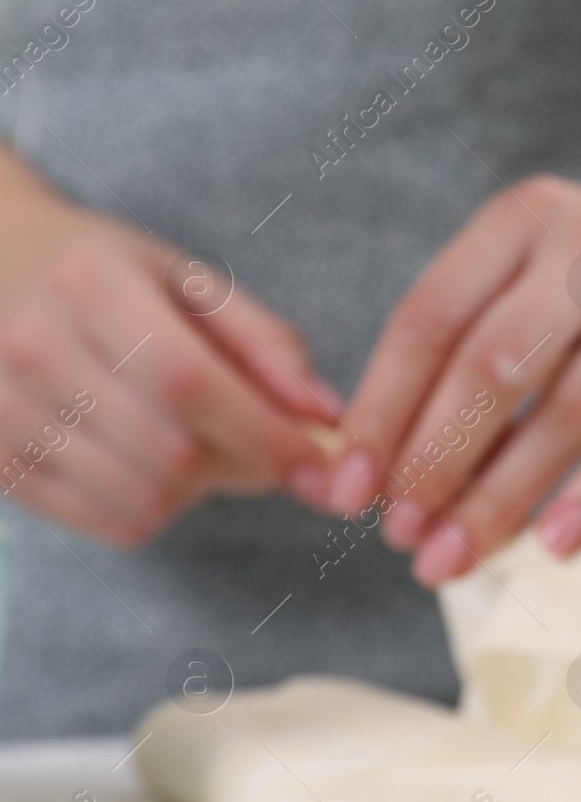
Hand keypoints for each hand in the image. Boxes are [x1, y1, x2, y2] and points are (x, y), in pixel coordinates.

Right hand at [0, 194, 337, 544]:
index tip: (321, 461)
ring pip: (145, 498)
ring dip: (204, 492)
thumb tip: (327, 416)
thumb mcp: (190, 282)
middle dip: (247, 466)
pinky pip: (110, 523)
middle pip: (172, 453)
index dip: (265, 434)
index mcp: (89, 286)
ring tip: (208, 446)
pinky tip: (160, 465)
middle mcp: (33, 348)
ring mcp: (3, 411)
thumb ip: (266, 344)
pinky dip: (160, 510)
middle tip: (271, 451)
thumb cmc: (111, 278)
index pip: (189, 383)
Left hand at [329, 173, 580, 584]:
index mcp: (524, 216)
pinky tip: (557, 542)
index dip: (383, 410)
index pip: (432, 318)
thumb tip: (392, 472)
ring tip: (457, 555)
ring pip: (570, 407)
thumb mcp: (534, 266)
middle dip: (435, 461)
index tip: (350, 489)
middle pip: (494, 364)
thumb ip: (471, 340)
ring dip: (503, 495)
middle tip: (401, 536)